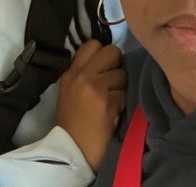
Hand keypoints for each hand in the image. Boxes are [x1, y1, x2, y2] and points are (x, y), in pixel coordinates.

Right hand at [57, 39, 126, 171]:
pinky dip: (122, 103)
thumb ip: (84, 72)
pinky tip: (113, 113)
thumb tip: (105, 59)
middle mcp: (81, 76)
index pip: (93, 43)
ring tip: (110, 101)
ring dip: (120, 87)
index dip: (102, 53)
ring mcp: (95, 88)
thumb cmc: (73, 122)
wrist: (74, 152)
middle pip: (112, 51)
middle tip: (111, 82)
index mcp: (70, 72)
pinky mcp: (108, 102)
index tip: (103, 67)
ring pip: (122, 74)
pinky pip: (125, 93)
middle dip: (116, 65)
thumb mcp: (70, 91)